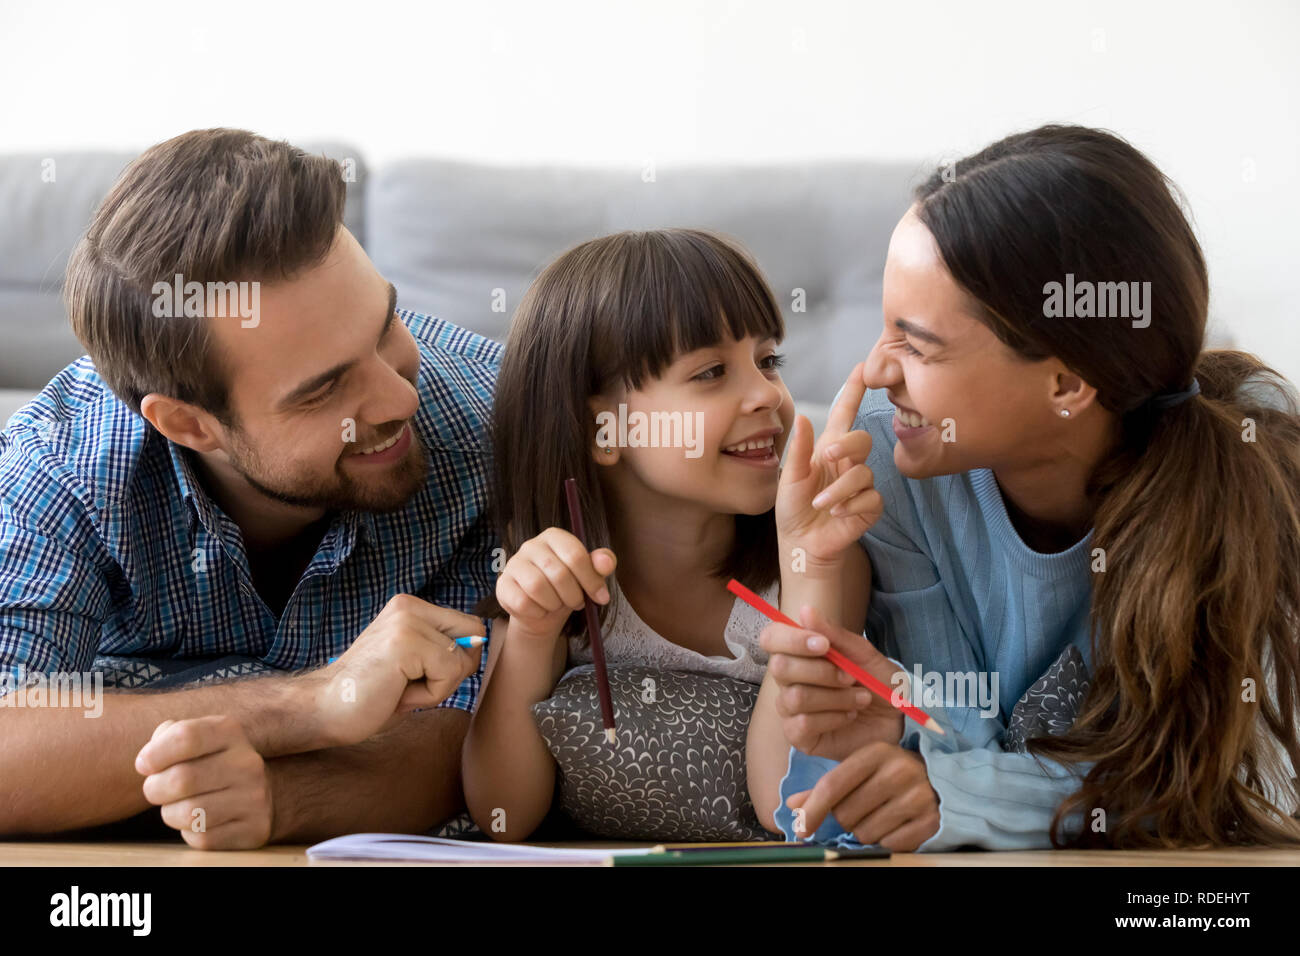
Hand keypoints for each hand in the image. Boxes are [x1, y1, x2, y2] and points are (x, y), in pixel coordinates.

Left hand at [135, 715, 271, 849]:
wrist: (254, 792)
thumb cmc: (208, 762)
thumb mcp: (194, 738)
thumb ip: (168, 736)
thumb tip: (148, 760)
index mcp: (230, 731)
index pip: (185, 736)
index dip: (154, 754)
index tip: (143, 765)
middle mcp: (247, 762)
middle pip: (181, 779)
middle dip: (154, 789)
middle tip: (155, 789)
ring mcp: (254, 796)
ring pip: (189, 813)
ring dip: (170, 813)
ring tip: (177, 805)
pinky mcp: (254, 827)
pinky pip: (202, 838)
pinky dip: (190, 833)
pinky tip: (198, 821)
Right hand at [313, 594, 485, 747]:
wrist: (323, 709)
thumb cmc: (371, 694)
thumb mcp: (415, 663)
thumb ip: (444, 649)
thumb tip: (481, 643)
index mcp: (411, 607)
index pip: (469, 626)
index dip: (457, 660)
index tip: (417, 675)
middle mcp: (409, 606)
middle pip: (473, 637)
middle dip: (452, 672)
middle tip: (408, 684)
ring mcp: (407, 621)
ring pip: (462, 661)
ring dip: (437, 688)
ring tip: (398, 688)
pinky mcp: (406, 643)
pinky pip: (448, 674)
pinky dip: (429, 695)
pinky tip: (396, 694)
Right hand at [494, 528, 615, 642]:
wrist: (542, 612)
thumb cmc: (567, 588)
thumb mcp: (588, 576)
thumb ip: (601, 565)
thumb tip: (606, 562)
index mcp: (554, 537)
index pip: (575, 555)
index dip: (591, 580)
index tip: (601, 598)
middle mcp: (531, 545)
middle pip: (558, 573)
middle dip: (573, 595)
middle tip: (577, 602)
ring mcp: (514, 564)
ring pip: (537, 587)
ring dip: (554, 604)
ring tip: (558, 605)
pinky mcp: (503, 584)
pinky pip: (522, 602)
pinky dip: (537, 612)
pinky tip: (541, 610)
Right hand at [760, 604, 905, 760]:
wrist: (898, 718)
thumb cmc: (878, 683)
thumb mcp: (864, 654)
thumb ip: (834, 635)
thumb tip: (805, 610)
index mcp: (799, 654)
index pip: (771, 638)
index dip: (791, 639)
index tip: (823, 645)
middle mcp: (788, 680)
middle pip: (780, 667)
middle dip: (822, 671)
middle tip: (851, 677)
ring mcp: (791, 710)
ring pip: (796, 697)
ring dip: (836, 697)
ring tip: (860, 698)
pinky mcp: (799, 737)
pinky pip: (803, 724)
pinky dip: (833, 718)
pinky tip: (849, 716)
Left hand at [776, 362, 881, 567]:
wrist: (801, 543)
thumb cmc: (793, 508)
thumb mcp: (789, 477)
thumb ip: (799, 449)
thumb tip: (804, 416)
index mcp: (828, 449)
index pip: (845, 414)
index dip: (853, 391)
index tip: (863, 368)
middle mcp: (848, 463)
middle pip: (862, 439)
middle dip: (847, 446)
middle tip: (828, 456)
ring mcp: (861, 484)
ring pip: (863, 474)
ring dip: (840, 489)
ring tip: (821, 504)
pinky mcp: (870, 506)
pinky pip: (871, 498)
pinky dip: (851, 506)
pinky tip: (837, 515)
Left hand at [785, 742, 939, 850]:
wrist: (938, 780)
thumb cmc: (889, 774)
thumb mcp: (860, 770)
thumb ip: (826, 787)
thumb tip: (793, 805)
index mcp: (876, 752)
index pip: (832, 785)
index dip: (812, 810)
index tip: (800, 829)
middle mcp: (899, 770)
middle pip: (846, 814)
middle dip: (846, 818)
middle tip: (862, 808)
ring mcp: (918, 795)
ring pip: (865, 832)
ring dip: (865, 831)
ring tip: (879, 815)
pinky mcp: (931, 820)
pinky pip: (889, 845)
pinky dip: (886, 841)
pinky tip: (895, 825)